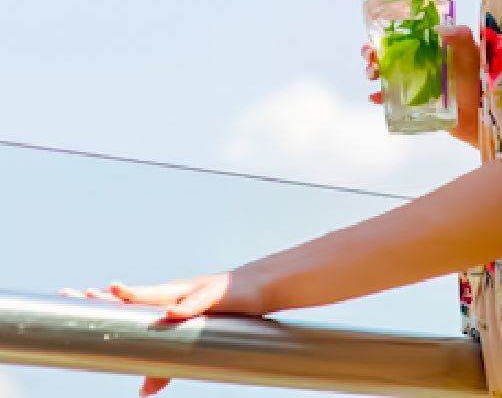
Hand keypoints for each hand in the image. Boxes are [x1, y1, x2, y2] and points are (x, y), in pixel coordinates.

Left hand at [59, 271, 262, 395]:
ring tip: (118, 291)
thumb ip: (166, 364)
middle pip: (136, 294)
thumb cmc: (222, 310)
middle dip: (109, 295)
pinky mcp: (216, 293)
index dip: (100, 300)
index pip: (127, 302)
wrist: (259, 285)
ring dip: (140, 294)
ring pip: (163, 293)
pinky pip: (199, 301)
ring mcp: (194, 290)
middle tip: (83, 294)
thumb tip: (144, 390)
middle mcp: (174, 293)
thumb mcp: (192, 339)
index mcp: (165, 303)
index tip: (71, 295)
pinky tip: (173, 313)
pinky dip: (186, 307)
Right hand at [364, 24, 481, 146]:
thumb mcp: (471, 57)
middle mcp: (421, 60)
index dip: (388, 27)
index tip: (374, 27)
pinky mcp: (414, 100)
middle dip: (374, 50)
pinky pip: (391, 97)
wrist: (480, 117)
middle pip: (389, 51)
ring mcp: (416, 81)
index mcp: (433, 45)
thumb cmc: (477, 82)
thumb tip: (440, 28)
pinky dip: (380, 96)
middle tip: (369, 54)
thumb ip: (462, 39)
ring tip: (372, 74)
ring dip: (373, 70)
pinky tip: (374, 97)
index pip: (407, 31)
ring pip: (386, 71)